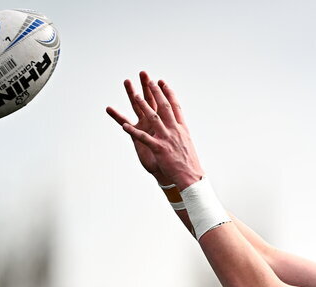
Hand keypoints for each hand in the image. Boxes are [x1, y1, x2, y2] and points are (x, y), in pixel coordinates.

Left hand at [105, 71, 204, 189]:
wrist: (192, 177)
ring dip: (143, 106)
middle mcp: (175, 130)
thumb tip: (180, 127)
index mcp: (182, 129)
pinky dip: (133, 132)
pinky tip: (124, 126)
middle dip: (156, 93)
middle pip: (164, 107)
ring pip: (153, 118)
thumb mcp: (187, 144)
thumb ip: (181, 133)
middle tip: (149, 80)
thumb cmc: (190, 163)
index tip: (163, 83)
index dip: (169, 93)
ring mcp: (167, 139)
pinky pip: (143, 138)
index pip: (175, 107)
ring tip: (135, 95)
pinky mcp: (159, 149)